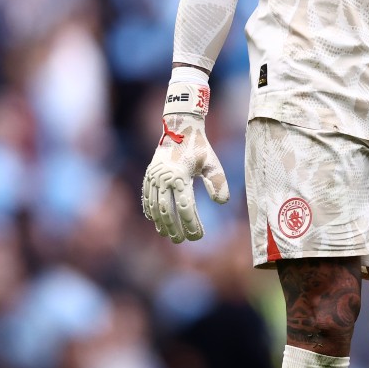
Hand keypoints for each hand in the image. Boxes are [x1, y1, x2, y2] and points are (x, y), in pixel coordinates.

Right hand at [142, 81, 229, 242]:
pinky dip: (150, 210)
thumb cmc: (199, 146)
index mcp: (180, 176)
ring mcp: (153, 177)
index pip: (185, 207)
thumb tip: (222, 203)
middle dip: (174, 228)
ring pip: (154, 206)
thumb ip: (217, 181)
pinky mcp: (149, 175)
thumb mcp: (211, 162)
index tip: (198, 236)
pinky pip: (146, 197)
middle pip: (167, 211)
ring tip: (169, 235)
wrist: (180, 126)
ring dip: (161, 223)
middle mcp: (163, 178)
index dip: (191, 224)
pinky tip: (154, 221)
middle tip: (182, 241)